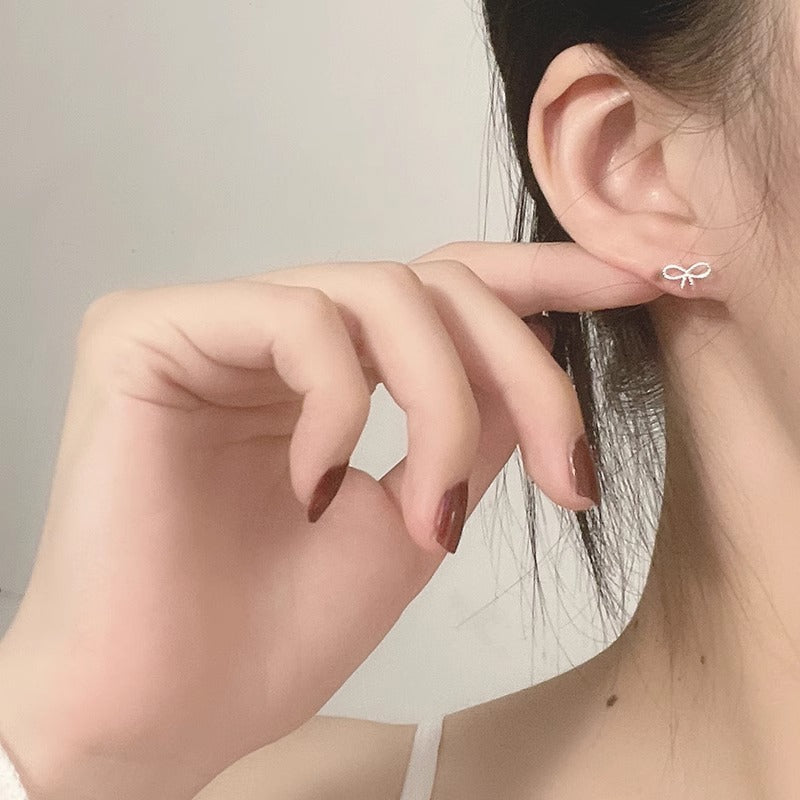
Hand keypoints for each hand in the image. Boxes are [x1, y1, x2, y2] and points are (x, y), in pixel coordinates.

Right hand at [0, 241, 658, 798]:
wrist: (160, 713)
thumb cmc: (272, 634)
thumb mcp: (411, 524)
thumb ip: (469, 433)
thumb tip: (534, 361)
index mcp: (323, 375)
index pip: (441, 289)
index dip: (542, 278)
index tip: (632, 283)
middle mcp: (267, 335)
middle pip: (432, 283)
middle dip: (523, 373)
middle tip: (566, 478)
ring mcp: (209, 327)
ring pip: (378, 291)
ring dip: (442, 402)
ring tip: (426, 514)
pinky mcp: (147, 334)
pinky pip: (296, 322)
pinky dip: (340, 407)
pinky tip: (314, 484)